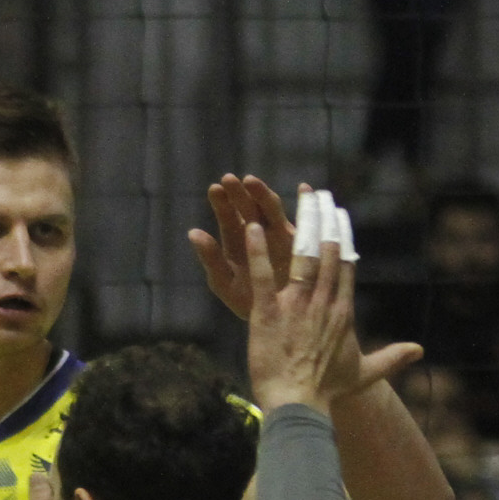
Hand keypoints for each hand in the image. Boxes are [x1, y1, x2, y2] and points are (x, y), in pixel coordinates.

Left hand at [190, 174, 298, 320]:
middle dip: (239, 193)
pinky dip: (306, 202)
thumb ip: (210, 259)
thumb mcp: (224, 282)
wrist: (275, 320)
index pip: (228, 216)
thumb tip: (192, 232)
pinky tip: (305, 188)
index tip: (215, 189)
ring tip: (252, 182)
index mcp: (237, 240)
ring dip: (262, 194)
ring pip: (271, 210)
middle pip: (248, 207)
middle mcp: (258, 232)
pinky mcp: (300, 242)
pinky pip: (303, 220)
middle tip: (229, 179)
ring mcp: (279, 234)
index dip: (222, 203)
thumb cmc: (246, 301)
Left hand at [196, 178, 418, 402]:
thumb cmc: (328, 393)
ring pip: (300, 257)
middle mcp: (322, 303)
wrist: (299, 406)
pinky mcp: (267, 312)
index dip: (342, 240)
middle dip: (324, 222)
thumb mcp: (364, 374)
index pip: (344, 268)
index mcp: (342, 313)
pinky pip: (262, 275)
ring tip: (297, 202)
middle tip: (322, 197)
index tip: (340, 218)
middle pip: (326, 254)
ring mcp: (295, 305)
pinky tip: (253, 227)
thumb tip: (420, 351)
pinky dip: (257, 251)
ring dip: (299, 226)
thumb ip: (391, 358)